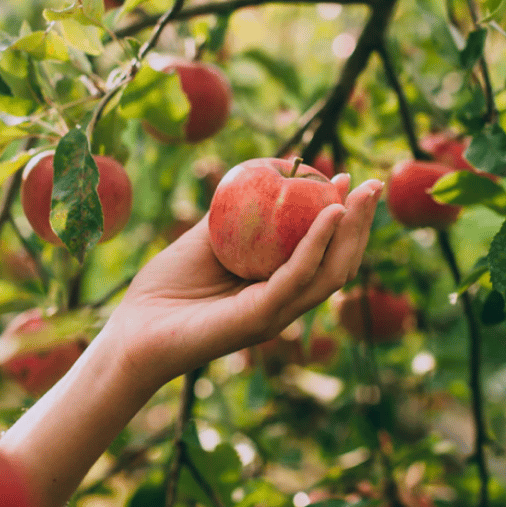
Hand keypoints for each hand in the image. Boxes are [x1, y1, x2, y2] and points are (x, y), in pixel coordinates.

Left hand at [103, 174, 381, 387]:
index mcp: (276, 288)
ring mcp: (275, 313)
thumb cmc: (164, 289)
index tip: (349, 180)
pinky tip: (328, 215)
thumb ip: (232, 214)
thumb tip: (260, 174)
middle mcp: (284, 303)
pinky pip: (296, 277)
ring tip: (360, 196)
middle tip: (373, 185)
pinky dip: (316, 245)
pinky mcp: (259, 318)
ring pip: (329, 273)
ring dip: (350, 232)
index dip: (343, 219)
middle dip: (361, 224)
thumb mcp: (204, 240)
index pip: (324, 254)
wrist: (132, 332)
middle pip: (338, 263)